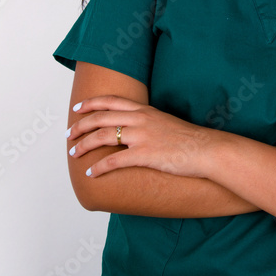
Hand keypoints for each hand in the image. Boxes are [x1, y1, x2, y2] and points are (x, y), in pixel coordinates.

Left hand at [66, 95, 219, 178]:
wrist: (206, 149)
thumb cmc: (189, 139)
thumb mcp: (165, 121)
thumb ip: (147, 122)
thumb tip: (133, 129)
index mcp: (144, 110)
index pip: (110, 101)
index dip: (90, 104)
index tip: (77, 109)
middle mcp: (140, 120)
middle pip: (100, 118)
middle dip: (80, 127)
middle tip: (69, 136)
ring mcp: (141, 136)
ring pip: (102, 137)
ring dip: (84, 146)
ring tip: (74, 154)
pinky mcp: (144, 155)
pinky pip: (114, 161)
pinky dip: (99, 168)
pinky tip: (91, 173)